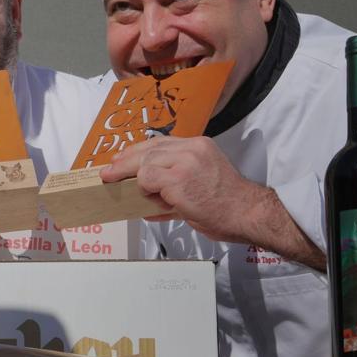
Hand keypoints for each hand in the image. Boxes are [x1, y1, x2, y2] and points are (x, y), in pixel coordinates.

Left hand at [100, 135, 324, 268]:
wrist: (247, 214)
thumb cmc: (227, 205)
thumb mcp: (202, 183)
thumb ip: (174, 185)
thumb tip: (147, 199)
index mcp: (199, 146)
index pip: (159, 142)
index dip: (137, 151)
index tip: (121, 159)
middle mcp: (192, 148)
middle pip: (148, 149)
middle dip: (125, 161)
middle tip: (109, 172)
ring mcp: (185, 162)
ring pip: (145, 163)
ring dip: (137, 180)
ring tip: (131, 191)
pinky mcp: (178, 179)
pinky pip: (148, 180)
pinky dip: (145, 191)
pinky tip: (153, 201)